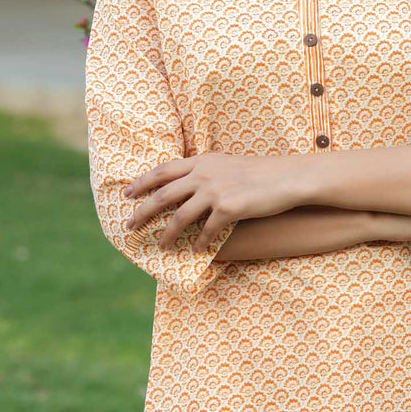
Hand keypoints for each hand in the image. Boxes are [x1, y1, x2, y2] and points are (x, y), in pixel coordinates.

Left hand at [122, 151, 304, 250]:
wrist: (285, 177)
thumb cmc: (257, 172)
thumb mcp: (225, 164)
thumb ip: (203, 172)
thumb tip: (182, 186)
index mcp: (201, 161)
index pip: (161, 171)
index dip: (141, 182)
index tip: (126, 194)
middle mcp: (203, 174)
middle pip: (162, 195)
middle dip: (142, 213)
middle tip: (130, 227)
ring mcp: (215, 191)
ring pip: (179, 217)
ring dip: (167, 234)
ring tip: (161, 246)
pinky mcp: (229, 208)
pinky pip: (206, 231)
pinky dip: (200, 242)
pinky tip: (198, 250)